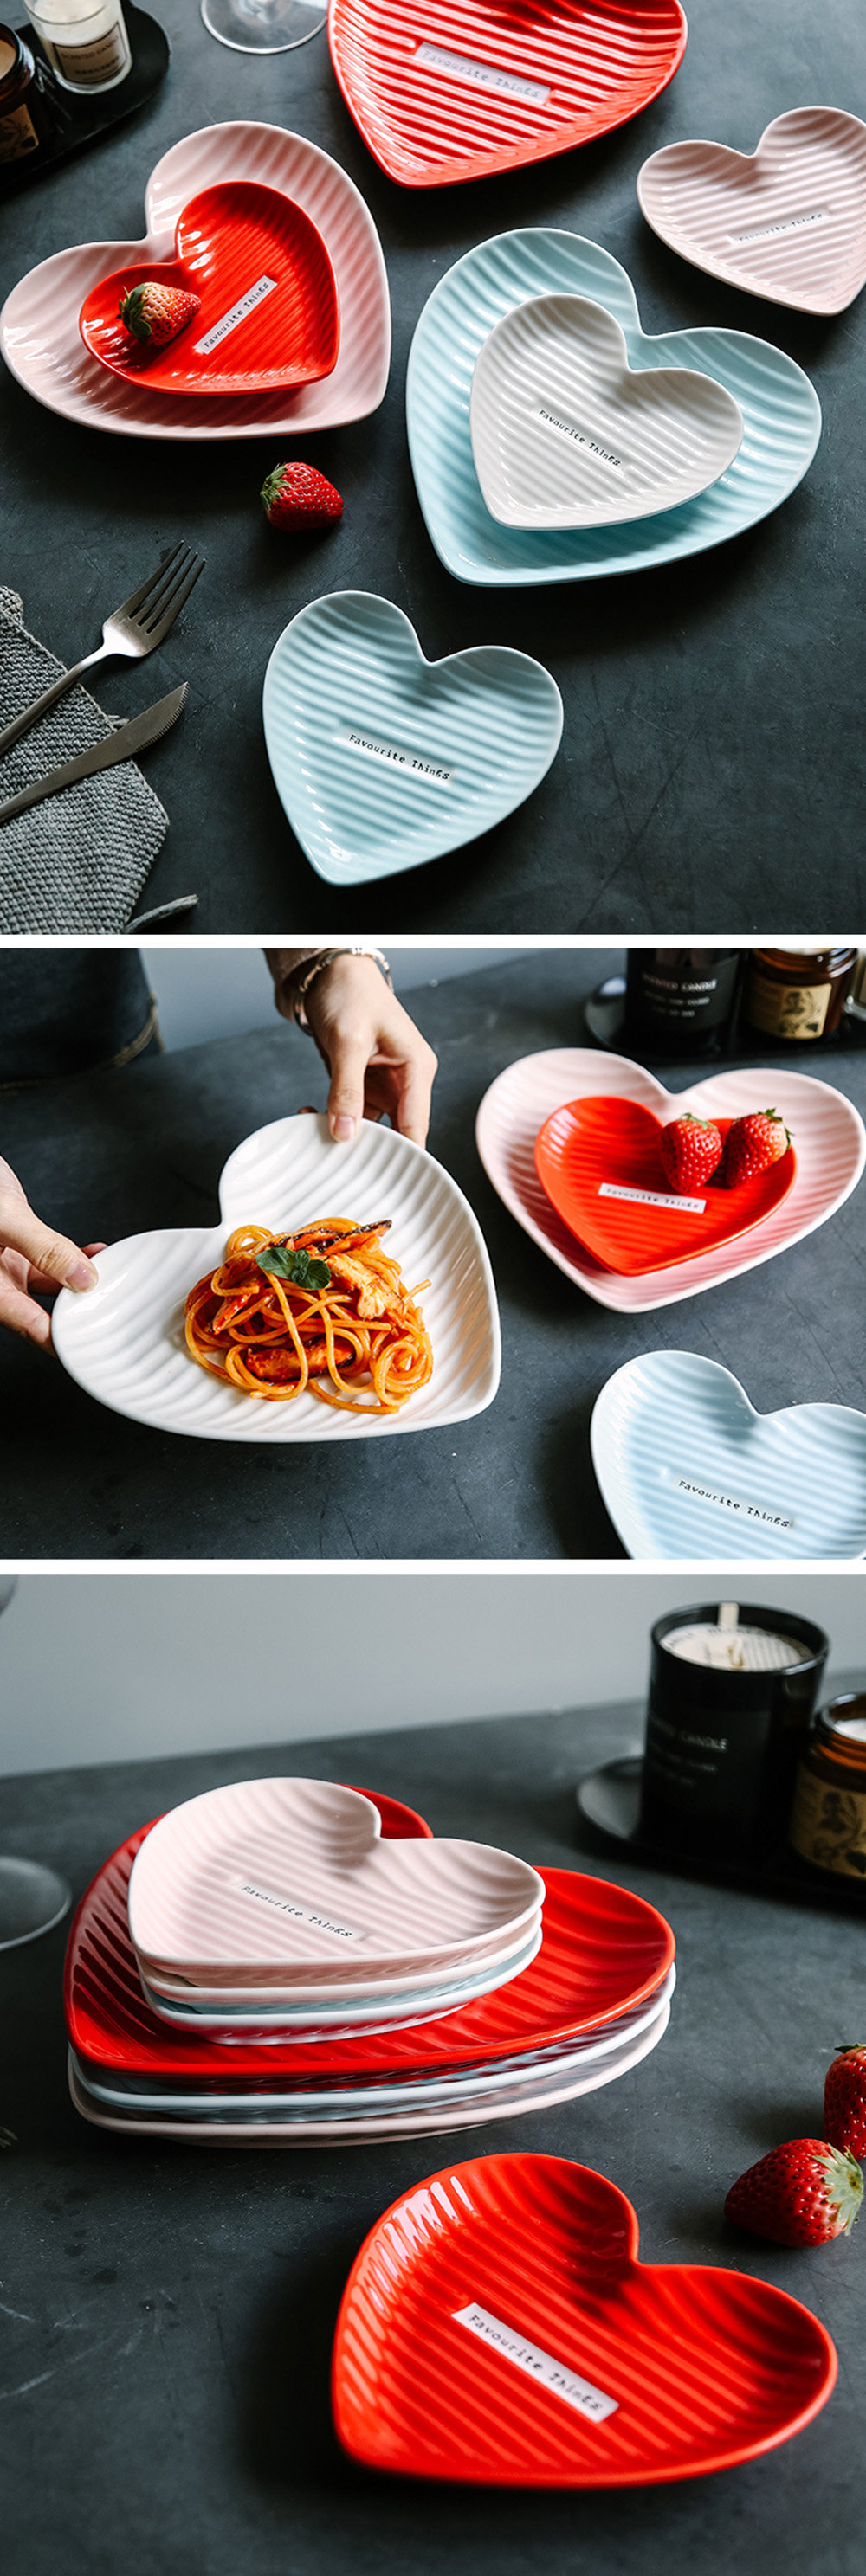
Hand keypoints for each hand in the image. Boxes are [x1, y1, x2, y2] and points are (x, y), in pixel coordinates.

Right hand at [0, 1157, 103, 1349]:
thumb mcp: (4, 1217)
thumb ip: (43, 1247)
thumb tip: (82, 1277)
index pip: (30, 1326)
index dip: (62, 1342)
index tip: (93, 1348)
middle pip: (44, 1312)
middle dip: (79, 1313)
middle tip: (115, 1313)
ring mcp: (6, 1267)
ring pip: (53, 1286)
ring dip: (83, 1281)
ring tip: (113, 1277)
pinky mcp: (15, 1249)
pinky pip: (51, 1262)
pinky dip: (75, 1257)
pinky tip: (95, 1252)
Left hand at [299, 955, 437, 1147]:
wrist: (331, 974)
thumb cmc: (350, 994)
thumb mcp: (348, 1040)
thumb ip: (346, 1089)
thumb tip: (344, 1132)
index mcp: (417, 1069)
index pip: (416, 1126)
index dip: (403, 1157)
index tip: (382, 1182)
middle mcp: (406, 1081)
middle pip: (397, 1133)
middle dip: (368, 1149)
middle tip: (338, 1163)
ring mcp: (384, 1085)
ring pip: (371, 1127)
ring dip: (344, 1134)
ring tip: (316, 1133)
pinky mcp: (363, 1086)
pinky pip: (352, 1114)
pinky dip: (331, 1120)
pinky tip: (309, 1116)